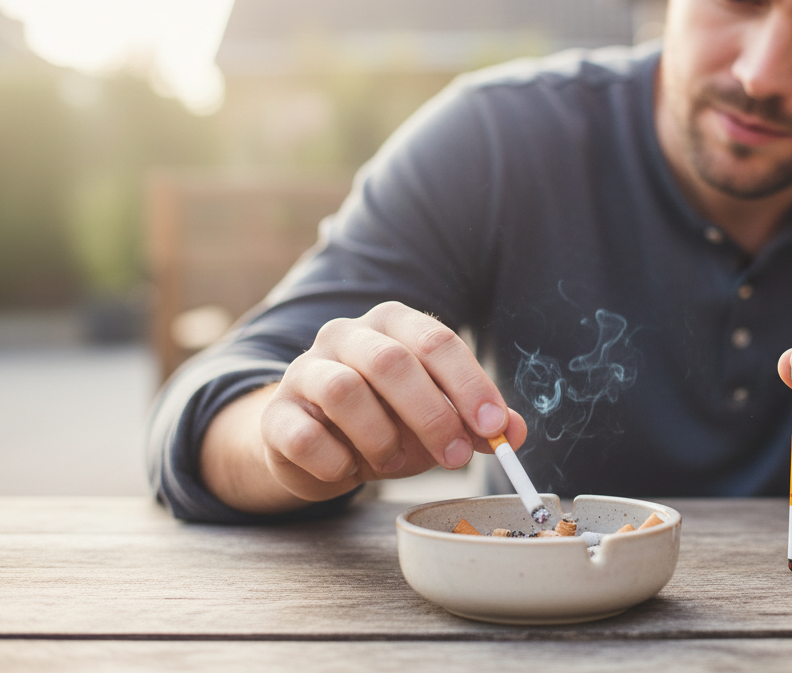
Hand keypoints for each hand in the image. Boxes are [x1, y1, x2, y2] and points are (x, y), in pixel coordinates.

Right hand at [202, 301, 526, 511]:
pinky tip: (349, 469)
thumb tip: (515, 433)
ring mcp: (305, 369)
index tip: (494, 426)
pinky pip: (305, 435)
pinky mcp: (276, 413)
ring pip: (345, 391)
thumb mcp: (438, 418)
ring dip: (381, 437)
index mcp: (393, 322)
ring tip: (394, 461)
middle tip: (453, 457)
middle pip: (391, 361)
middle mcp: (346, 334)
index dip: (469, 384)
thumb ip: (476, 423)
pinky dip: (336, 460)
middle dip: (431, 414)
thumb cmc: (387, 421)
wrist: (314, 444)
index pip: (437, 340)